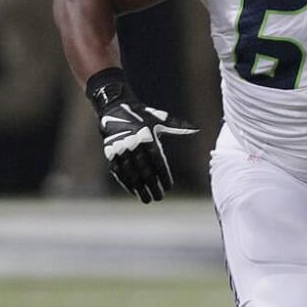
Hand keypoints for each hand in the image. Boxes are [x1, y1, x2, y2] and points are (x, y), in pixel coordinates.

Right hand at [86, 71, 196, 203]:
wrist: (114, 108)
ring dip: (139, 188)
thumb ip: (178, 126)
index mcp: (147, 137)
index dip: (163, 175)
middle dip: (152, 186)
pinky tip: (133, 191)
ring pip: (131, 173)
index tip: (169, 186)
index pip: (157, 161)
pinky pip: (118, 171)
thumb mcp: (159, 119)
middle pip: (144, 170)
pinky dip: (126, 182)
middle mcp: (133, 145)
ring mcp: (120, 150)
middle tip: (160, 197)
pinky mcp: (110, 153)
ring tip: (147, 199)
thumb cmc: (141, 115)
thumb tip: (197, 128)